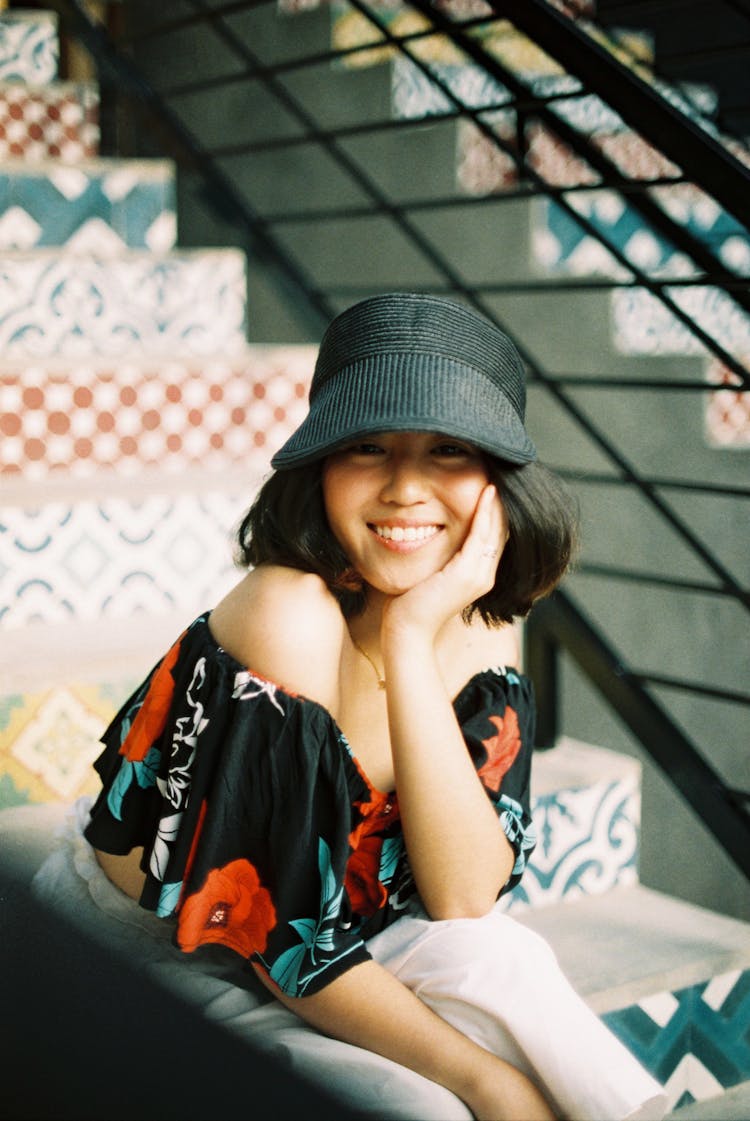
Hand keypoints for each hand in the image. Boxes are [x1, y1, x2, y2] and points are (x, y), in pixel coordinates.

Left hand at [382, 484, 507, 640]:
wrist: (407, 630)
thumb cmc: (411, 604)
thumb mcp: (432, 576)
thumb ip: (440, 559)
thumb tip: (433, 538)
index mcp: (477, 575)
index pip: (494, 538)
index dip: (495, 513)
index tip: (491, 488)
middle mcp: (484, 575)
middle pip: (501, 532)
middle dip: (500, 504)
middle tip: (498, 476)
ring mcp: (478, 575)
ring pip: (495, 531)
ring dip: (497, 503)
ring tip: (496, 479)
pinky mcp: (466, 573)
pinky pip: (481, 535)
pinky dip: (485, 513)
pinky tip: (486, 493)